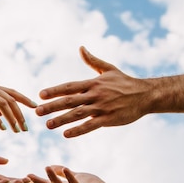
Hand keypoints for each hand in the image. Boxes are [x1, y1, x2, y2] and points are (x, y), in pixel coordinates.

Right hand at [0, 75, 36, 132]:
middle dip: (20, 114)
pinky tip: (2, 128)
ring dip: (12, 118)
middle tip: (26, 128)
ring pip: (3, 104)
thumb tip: (1, 112)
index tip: (35, 107)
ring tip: (17, 130)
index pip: (12, 92)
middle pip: (11, 100)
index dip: (25, 99)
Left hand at [35, 46, 151, 136]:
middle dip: (52, 106)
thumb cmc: (125, 82)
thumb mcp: (108, 69)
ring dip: (62, 119)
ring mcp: (102, 107)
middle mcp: (95, 94)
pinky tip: (66, 134)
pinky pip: (91, 125)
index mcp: (93, 83)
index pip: (69, 87)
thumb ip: (92, 61)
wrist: (146, 94)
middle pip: (69, 101)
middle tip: (37, 112)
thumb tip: (81, 48)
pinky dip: (78, 130)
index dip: (54, 90)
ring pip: (77, 114)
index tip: (40, 95)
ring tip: (48, 125)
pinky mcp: (109, 119)